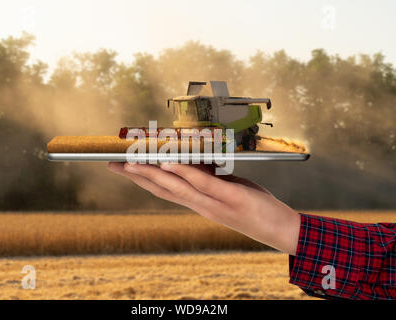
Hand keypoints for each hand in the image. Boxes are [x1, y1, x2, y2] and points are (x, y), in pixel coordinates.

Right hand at [107, 162, 300, 254]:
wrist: (280, 230)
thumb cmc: (254, 208)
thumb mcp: (227, 190)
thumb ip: (209, 178)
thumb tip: (192, 161)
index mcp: (199, 203)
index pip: (165, 190)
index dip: (143, 179)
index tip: (125, 168)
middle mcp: (201, 205)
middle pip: (162, 189)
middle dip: (137, 177)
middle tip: (114, 165)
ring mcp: (215, 203)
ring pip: (177, 187)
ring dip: (152, 174)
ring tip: (131, 163)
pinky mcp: (231, 197)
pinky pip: (204, 184)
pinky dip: (185, 173)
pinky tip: (169, 164)